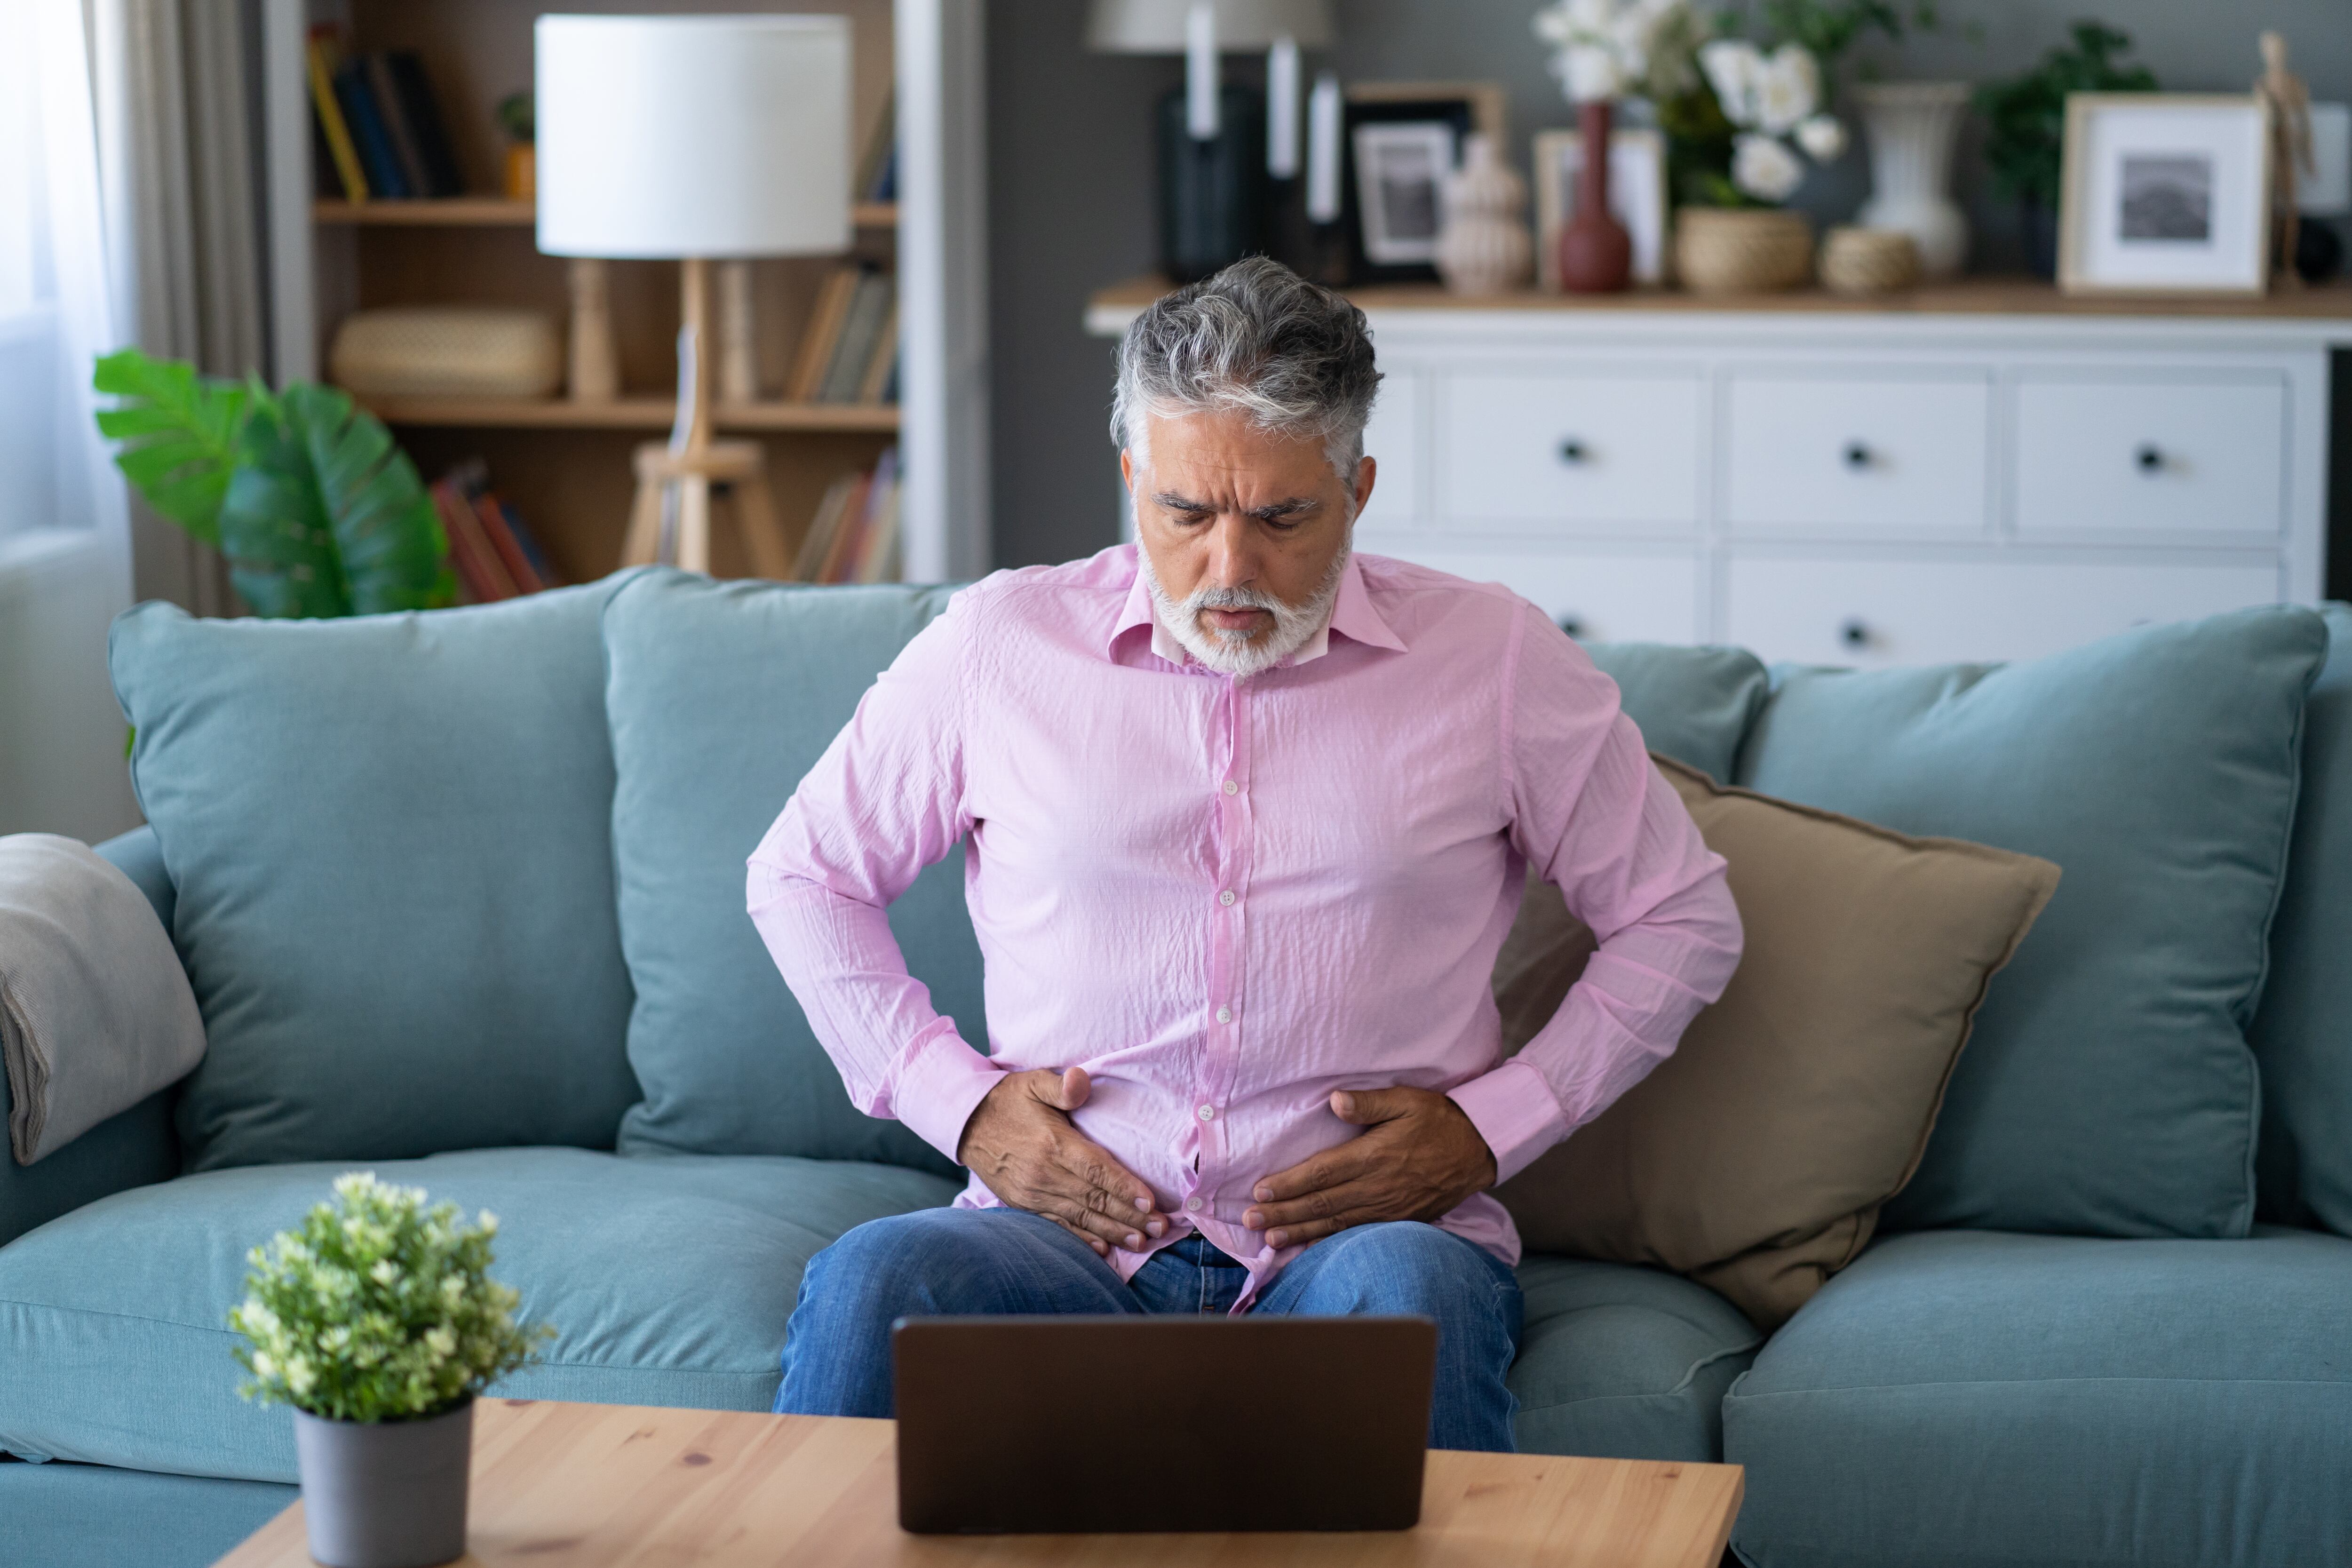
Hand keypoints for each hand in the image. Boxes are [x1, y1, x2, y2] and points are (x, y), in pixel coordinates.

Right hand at [957, 1067, 1167, 1257]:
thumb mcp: (1034, 1081)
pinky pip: (1057, 1226)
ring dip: (1113, 1231)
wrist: (966, 1123)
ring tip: (1140, 1242)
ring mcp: (1033, 1193)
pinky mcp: (1024, 1204)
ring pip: (1081, 1216)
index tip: (1151, 1202)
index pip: (1096, 1170)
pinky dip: (1081, 1239)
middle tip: (1160, 1229)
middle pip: (1095, 1198)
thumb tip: (1080, 1081)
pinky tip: (1102, 1249)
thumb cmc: (1008, 1100)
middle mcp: (1044, 1174)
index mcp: (1053, 1144)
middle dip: (1131, 1216)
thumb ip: (1061, 1085)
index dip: (1125, 1188)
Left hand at [1242, 1087, 1496, 1249]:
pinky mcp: (1398, 1220)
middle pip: (1322, 1204)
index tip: (1261, 1190)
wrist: (1478, 1151)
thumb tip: (1336, 1100)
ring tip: (1270, 1239)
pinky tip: (1309, 1247)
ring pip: (1335, 1223)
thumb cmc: (1439, 1120)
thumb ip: (1370, 1102)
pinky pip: (1357, 1234)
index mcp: (1375, 1156)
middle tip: (1250, 1221)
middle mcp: (1378, 1187)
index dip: (1290, 1183)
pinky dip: (1330, 1242)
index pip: (1323, 1172)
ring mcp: (1388, 1208)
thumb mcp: (1408, 1100)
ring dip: (1300, 1231)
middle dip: (1284, 1213)